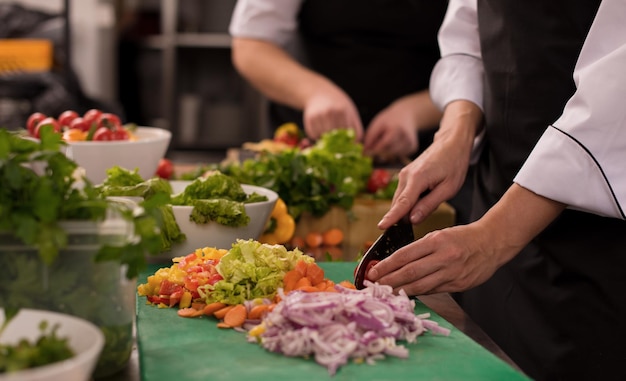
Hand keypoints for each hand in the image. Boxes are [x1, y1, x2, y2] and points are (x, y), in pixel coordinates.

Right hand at [302, 87, 363, 140]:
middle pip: (334, 139)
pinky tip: (321, 129)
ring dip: (326, 140)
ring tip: (329, 133)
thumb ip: (357, 130)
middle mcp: (330, 113)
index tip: (347, 145)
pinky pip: (314, 136)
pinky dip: (317, 136)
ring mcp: (318, 116)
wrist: (319, 93)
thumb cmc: (339, 106)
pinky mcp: (309, 119)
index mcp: (343, 112)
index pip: (347, 136)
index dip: (347, 143)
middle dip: (336, 144)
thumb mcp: (351, 113)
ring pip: (323, 139)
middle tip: (337, 143)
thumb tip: (357, 148)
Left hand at [363, 91, 441, 161]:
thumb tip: (364, 153)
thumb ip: (370, 138)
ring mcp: (411, 143)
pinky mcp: (413, 148)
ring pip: (394, 156)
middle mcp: (406, 137)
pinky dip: (393, 152)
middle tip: (372, 150)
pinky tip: (393, 143)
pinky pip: (399, 155)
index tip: (366, 153)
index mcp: (397, 129)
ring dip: (386, 153)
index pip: (384, 145)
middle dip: (379, 153)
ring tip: (385, 142)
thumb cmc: (389, 119)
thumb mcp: (377, 124)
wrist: (406, 114)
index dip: (374, 150)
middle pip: (389, 152)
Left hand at [368, 184, 565, 294]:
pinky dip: (418, 293)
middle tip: (374, 286)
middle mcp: (443, 257)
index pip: (405, 255)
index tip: (373, 272)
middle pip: (410, 272)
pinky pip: (433, 290)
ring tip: (386, 293)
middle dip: (389, 281)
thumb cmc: (462, 237)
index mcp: (436, 241)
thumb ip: (420, 249)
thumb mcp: (439, 235)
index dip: (387, 265)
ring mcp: (452, 273)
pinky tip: (407, 294)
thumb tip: (396, 263)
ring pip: (420, 285)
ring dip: (401, 291)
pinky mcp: (458, 285)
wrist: (492, 242)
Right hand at [378, 100, 481, 227]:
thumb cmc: (454, 164)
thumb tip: (412, 219)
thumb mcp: (449, 188)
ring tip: (429, 202)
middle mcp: (406, 176)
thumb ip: (429, 204)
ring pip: (400, 200)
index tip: (381, 227)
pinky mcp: (405, 175)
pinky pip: (403, 194)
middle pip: (398, 204)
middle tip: (419, 223)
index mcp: (418, 179)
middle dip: (403, 218)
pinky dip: (409, 202)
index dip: (392, 217)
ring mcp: (403, 175)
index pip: (402, 203)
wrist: (451, 142)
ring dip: (408, 209)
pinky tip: (425, 198)